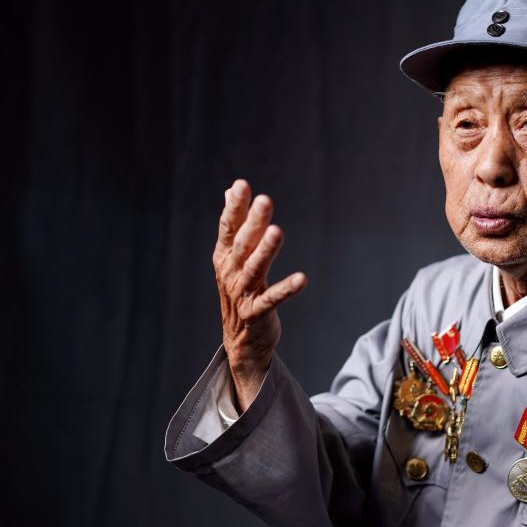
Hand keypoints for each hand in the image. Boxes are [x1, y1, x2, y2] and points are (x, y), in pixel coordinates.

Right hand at [213, 179, 307, 410]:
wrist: (241, 341)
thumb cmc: (240, 291)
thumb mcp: (233, 256)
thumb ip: (235, 222)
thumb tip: (231, 189)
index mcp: (224, 257)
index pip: (228, 227)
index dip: (235, 207)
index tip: (242, 185)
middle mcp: (230, 273)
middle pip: (243, 243)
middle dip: (253, 221)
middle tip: (265, 200)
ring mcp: (241, 294)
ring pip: (255, 268)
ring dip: (266, 250)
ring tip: (278, 231)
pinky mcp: (256, 313)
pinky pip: (272, 299)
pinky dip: (286, 289)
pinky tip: (302, 279)